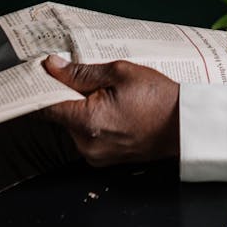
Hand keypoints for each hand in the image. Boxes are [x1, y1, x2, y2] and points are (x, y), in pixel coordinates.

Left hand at [41, 55, 179, 165]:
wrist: (185, 125)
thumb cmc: (159, 98)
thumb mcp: (120, 72)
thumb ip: (81, 72)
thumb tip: (53, 66)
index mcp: (87, 121)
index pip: (45, 106)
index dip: (42, 87)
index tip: (42, 74)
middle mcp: (86, 144)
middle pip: (60, 115)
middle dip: (68, 95)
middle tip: (89, 79)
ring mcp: (95, 155)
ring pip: (73, 125)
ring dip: (81, 109)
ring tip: (108, 95)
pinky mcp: (104, 160)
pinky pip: (87, 137)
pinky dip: (92, 122)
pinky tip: (113, 109)